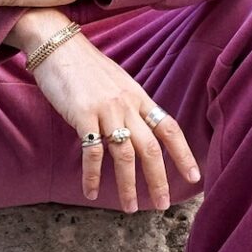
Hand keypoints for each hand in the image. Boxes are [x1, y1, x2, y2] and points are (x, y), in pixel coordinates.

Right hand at [26, 31, 200, 213]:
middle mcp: (128, 105)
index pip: (169, 128)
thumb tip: (135, 129)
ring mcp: (106, 109)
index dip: (184, 154)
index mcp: (139, 97)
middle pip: (151, 148)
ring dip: (128, 185)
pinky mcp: (82, 114)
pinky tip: (92, 192)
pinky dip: (93, 175)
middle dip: (159, 179)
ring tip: (130, 208)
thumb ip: (128, 105)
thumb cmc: (84, 65)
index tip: (194, 177)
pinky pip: (93, 152)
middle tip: (163, 205)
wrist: (57, 44)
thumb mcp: (116, 82)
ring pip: (125, 155)